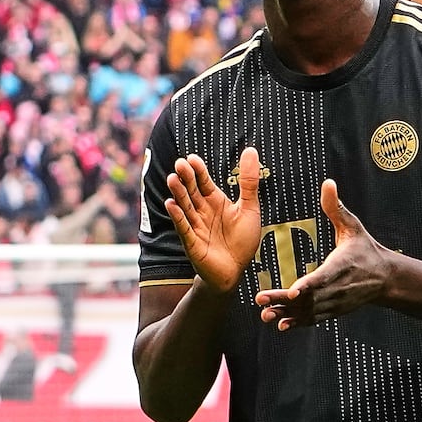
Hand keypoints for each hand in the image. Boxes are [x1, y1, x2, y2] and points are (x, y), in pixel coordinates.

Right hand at [162, 146, 265, 296]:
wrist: (235, 271)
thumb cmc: (242, 240)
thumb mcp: (249, 207)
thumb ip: (248, 181)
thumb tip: (251, 150)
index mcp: (215, 201)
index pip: (204, 182)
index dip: (198, 171)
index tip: (192, 158)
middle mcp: (202, 211)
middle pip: (192, 191)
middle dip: (186, 178)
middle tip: (179, 164)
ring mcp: (195, 226)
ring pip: (185, 207)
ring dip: (178, 194)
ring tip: (172, 179)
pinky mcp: (192, 242)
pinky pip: (184, 228)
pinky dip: (178, 217)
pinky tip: (171, 204)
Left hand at [258, 180, 411, 326]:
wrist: (385, 278)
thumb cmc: (366, 249)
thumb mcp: (353, 226)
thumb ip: (336, 207)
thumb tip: (328, 183)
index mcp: (340, 266)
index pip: (323, 278)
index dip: (307, 286)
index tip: (292, 292)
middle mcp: (337, 288)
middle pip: (308, 298)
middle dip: (283, 301)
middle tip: (261, 299)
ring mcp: (335, 302)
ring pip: (308, 312)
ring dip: (286, 314)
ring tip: (265, 314)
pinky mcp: (334, 310)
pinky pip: (313, 319)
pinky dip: (298, 323)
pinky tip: (280, 324)